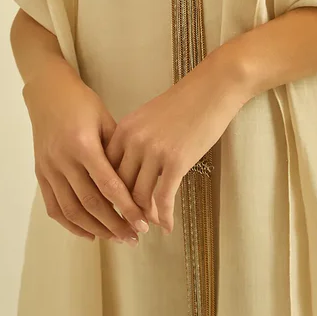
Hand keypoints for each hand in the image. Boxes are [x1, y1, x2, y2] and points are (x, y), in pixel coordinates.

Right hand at [22, 61, 150, 244]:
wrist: (47, 91)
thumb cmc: (81, 102)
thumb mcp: (105, 119)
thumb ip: (117, 151)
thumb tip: (139, 182)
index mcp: (83, 144)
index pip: (108, 185)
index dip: (126, 208)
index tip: (142, 223)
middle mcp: (63, 160)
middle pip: (90, 203)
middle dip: (114, 225)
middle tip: (133, 237)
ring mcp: (49, 169)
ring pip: (71, 210)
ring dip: (94, 229)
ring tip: (115, 237)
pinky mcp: (40, 173)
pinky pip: (54, 207)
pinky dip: (70, 224)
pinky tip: (88, 233)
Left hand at [103, 55, 248, 232]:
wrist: (211, 89)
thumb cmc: (182, 104)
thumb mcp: (147, 118)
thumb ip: (133, 142)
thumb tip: (127, 172)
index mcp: (123, 129)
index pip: (105, 170)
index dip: (108, 192)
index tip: (112, 207)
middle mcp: (134, 141)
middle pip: (119, 186)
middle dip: (123, 209)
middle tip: (128, 224)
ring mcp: (154, 152)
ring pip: (140, 196)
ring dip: (143, 216)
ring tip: (148, 226)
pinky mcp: (176, 161)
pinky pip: (164, 198)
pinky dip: (164, 216)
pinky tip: (167, 226)